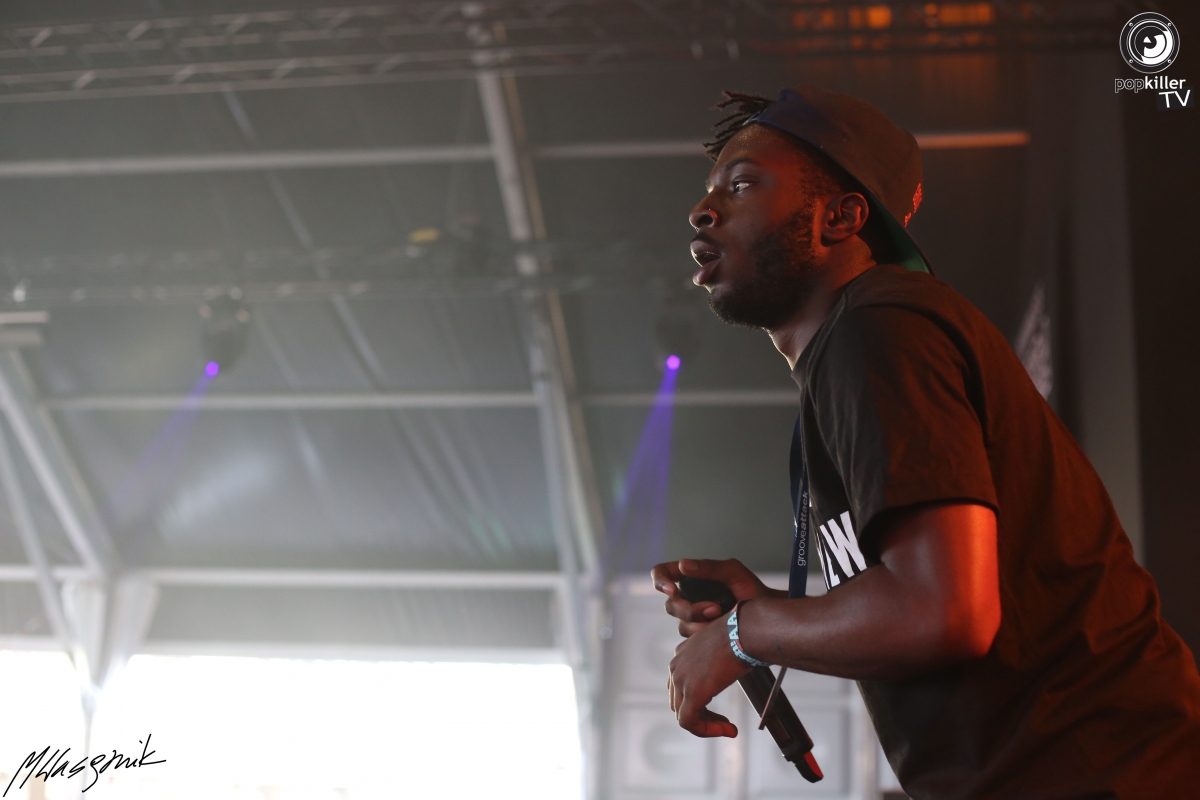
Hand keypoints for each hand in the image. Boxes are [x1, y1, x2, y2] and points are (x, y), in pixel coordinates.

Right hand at [650, 558, 783, 636]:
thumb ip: (709, 567)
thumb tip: (682, 564)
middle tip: (715, 609)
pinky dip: (704, 635)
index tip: (672, 590)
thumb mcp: (734, 573)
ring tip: (722, 619)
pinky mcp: (700, 635)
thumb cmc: (753, 590)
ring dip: (699, 624)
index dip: (660, 581)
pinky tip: (720, 631)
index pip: (662, 573)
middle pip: (670, 604)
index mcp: (691, 577)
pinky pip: (691, 639)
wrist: (768, 618)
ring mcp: (693, 618)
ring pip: (680, 624)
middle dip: (689, 610)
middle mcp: (688, 597)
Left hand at [668, 605, 751, 736]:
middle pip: (680, 703)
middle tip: (726, 723)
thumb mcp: (722, 648)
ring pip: (683, 715)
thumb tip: (727, 673)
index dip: (701, 703)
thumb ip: (716, 663)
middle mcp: (676, 666)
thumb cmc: (740, 636)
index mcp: (682, 655)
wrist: (744, 632)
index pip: (681, 687)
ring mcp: (681, 680)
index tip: (721, 710)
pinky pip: (689, 722)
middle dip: (703, 716)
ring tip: (728, 728)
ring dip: (706, 726)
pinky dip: (706, 730)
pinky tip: (728, 729)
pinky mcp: (692, 693)